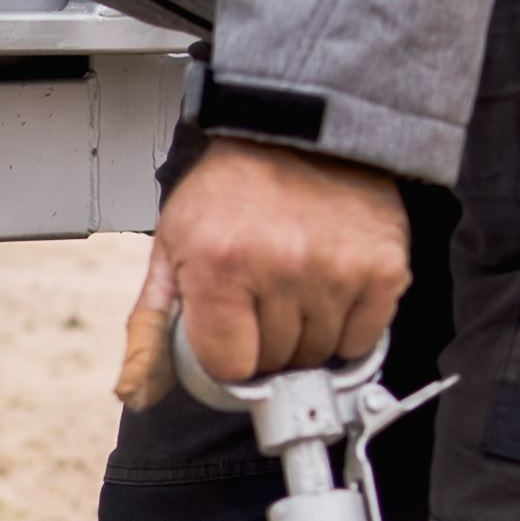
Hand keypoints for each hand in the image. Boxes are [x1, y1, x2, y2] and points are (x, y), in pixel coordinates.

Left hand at [130, 140, 408, 395]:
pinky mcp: (383, 267)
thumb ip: (152, 321)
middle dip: (263, 342)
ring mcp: (337, 269)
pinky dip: (347, 327)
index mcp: (219, 263)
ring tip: (294, 286)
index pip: (231, 368)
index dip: (227, 356)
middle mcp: (282, 267)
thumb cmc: (230, 188)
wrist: (297, 130)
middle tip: (261, 298)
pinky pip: (363, 339)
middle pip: (276, 362)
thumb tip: (136, 390)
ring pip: (320, 355)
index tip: (229, 335)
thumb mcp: (173, 244)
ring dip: (306, 336)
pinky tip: (328, 288)